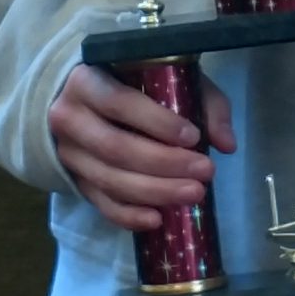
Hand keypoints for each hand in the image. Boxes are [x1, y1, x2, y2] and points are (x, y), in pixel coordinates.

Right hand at [47, 60, 235, 231]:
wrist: (83, 98)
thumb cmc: (133, 81)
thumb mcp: (169, 76)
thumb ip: (202, 102)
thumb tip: (226, 144)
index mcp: (85, 80)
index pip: (119, 102)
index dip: (157, 122)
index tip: (193, 136)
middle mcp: (69, 117)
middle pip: (115, 148)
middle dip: (164, 164)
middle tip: (205, 171)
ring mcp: (68, 153)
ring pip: (109, 179)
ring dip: (155, 191)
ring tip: (194, 193)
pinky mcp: (75, 180)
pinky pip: (100, 203)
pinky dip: (128, 215)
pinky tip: (158, 219)